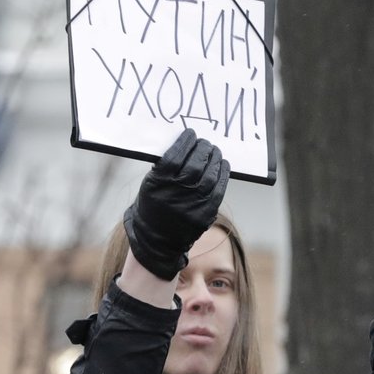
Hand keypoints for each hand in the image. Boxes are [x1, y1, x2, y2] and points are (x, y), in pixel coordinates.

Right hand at [123, 129, 229, 279]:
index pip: (175, 156)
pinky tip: (222, 164)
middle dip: (202, 148)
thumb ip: (165, 167)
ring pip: (209, 174)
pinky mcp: (206, 212)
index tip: (190, 134)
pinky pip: (219, 188)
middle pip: (194, 164)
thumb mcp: (150, 185)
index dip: (185, 143)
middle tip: (204, 141)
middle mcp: (175, 194)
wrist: (158, 240)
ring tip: (214, 150)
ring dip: (214, 158)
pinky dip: (223, 173)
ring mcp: (192, 204)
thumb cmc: (153, 206)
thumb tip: (186, 145)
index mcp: (157, 185)